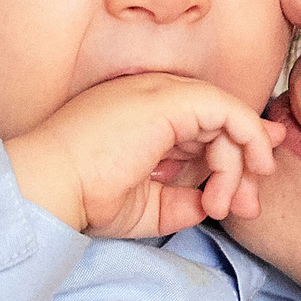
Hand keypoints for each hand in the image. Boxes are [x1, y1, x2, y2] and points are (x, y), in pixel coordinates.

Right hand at [4, 73, 283, 237]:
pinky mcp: (172, 100)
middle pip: (219, 123)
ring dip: (238, 167)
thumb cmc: (83, 198)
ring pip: (227, 121)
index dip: (230, 156)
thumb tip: (213, 202)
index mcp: (143, 116)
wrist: (51, 187)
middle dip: (242, 166)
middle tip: (247, 208)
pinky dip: (248, 139)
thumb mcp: (146, 206)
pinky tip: (250, 170)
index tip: (242, 193)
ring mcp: (162, 93)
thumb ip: (182, 201)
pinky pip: (229, 112)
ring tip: (226, 205)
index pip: (201, 127)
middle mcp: (154, 96)